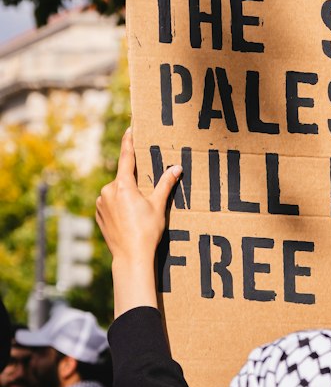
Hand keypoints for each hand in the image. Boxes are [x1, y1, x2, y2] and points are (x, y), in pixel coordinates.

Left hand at [97, 128, 181, 315]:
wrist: (130, 257)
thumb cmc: (147, 231)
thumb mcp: (159, 206)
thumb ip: (165, 185)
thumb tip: (177, 168)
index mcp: (123, 185)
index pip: (126, 157)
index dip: (129, 142)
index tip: (129, 129)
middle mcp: (107, 191)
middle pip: (123, 180)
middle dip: (134, 184)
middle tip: (146, 199)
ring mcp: (100, 203)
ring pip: (116, 193)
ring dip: (126, 197)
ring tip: (138, 214)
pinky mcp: (98, 215)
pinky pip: (109, 205)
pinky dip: (118, 208)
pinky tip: (128, 220)